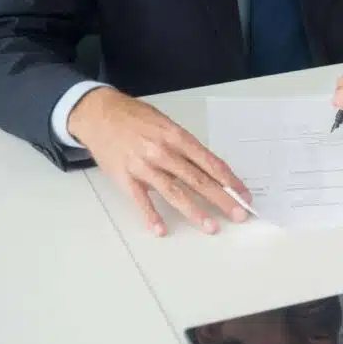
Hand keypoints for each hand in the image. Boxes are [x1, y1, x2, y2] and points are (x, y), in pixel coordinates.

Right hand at [68, 87, 251, 235]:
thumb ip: (186, 148)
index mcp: (177, 137)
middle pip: (198, 179)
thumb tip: (209, 171)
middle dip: (222, 199)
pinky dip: (151, 216)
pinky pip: (140, 200)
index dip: (230, 180)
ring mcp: (143, 165)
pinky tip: (162, 230)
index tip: (244, 195)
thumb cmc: (136, 118)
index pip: (210, 162)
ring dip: (195, 212)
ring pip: (174, 192)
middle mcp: (163, 151)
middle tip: (239, 215)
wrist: (98, 113)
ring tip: (212, 227)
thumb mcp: (166, 124)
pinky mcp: (124, 177)